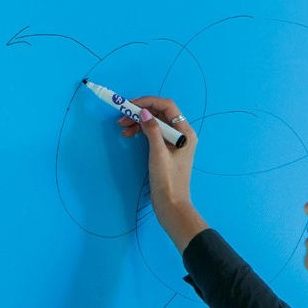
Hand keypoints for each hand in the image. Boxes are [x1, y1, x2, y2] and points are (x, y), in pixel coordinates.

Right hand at [117, 95, 206, 252]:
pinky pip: (153, 134)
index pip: (167, 107)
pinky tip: (129, 136)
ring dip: (138, 123)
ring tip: (122, 128)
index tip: (130, 105)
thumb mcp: (158, 154)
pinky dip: (141, 133)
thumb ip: (152, 131)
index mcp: (185, 132)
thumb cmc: (167, 181)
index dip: (148, 102)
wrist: (171, 205)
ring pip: (155, 124)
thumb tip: (143, 112)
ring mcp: (174, 142)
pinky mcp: (166, 151)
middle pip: (160, 114)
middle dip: (141, 113)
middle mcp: (181, 134)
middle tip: (121, 118)